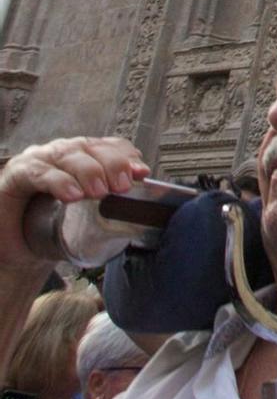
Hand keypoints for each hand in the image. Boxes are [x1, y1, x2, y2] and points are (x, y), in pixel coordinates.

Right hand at [0, 137, 147, 269]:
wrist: (12, 251)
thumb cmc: (49, 231)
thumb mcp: (83, 219)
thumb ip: (108, 211)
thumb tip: (142, 218)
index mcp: (80, 158)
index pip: (107, 147)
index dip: (126, 156)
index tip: (142, 172)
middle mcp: (60, 153)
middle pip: (90, 147)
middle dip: (111, 163)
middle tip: (123, 186)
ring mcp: (38, 160)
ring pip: (67, 155)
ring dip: (88, 170)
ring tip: (100, 192)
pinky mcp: (16, 174)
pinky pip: (38, 172)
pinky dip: (58, 181)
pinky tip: (71, 195)